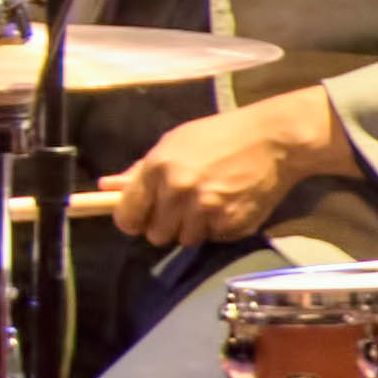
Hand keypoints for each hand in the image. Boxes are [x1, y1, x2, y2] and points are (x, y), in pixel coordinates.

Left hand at [113, 87, 345, 247]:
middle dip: (165, 224)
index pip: (127, 217)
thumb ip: (139, 171)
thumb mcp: (173, 143)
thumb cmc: (218, 136)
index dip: (132, 219)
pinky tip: (228, 205)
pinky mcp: (233, 225)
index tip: (140, 216)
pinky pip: (214, 239)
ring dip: (193, 228)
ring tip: (208, 202)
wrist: (272, 140)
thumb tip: (106, 187)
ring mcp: (207, 212)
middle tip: (181, 206)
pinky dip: (218, 228)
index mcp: (158, 169)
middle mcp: (179, 193)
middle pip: (155, 235)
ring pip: (185, 241)